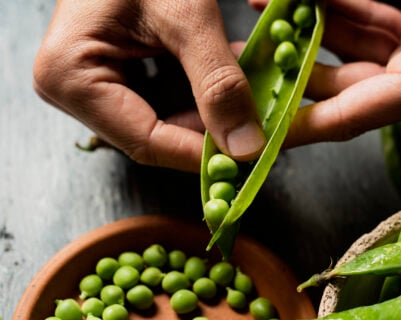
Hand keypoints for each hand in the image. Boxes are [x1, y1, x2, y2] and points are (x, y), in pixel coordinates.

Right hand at [34, 0, 265, 171]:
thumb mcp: (186, 13)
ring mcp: (93, 85)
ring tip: (252, 101)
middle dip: (212, 132)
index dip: (202, 155)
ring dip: (211, 115)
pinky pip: (162, 101)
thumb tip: (246, 147)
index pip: (146, 142)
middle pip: (156, 135)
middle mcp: (74, 91)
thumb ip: (217, 81)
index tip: (251, 157)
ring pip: (165, 122)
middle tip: (261, 128)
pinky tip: (230, 85)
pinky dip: (200, 96)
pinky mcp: (114, 76)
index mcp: (70, 77)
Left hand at [249, 0, 400, 147]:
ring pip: (351, 49)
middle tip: (247, 58)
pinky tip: (295, 1)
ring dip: (306, 30)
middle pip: (343, 83)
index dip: (300, 125)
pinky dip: (333, 12)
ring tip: (264, 14)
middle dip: (292, 65)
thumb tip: (277, 0)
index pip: (350, 115)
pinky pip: (368, 26)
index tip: (261, 132)